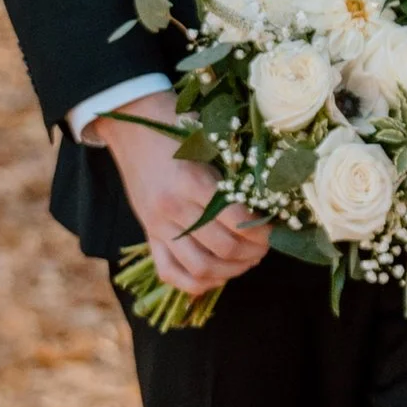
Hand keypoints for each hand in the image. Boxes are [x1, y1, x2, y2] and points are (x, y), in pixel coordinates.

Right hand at [94, 91, 269, 297]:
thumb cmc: (175, 123)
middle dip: (254, 251)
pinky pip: (170, 273)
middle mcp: (173, 209)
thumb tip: (272, 193)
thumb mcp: (209, 137)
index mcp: (192, 182)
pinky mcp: (147, 234)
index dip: (263, 230)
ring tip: (248, 261)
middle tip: (267, 245)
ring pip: (200, 268)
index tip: (275, 228)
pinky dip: (195, 282)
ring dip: (232, 271)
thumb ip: (235, 167)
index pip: (237, 220)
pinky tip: (217, 275)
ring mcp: (157, 225)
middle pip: (223, 248)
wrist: (130, 123)